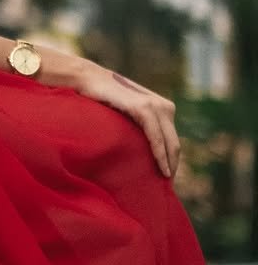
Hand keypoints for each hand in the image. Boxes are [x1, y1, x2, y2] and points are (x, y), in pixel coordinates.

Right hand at [70, 62, 180, 178]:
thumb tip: (144, 147)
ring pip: (169, 142)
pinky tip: (162, 168)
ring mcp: (154, 105)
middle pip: (174, 143)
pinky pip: (156, 137)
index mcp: (163, 106)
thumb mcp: (129, 111)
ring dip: (169, 163)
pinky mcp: (143, 108)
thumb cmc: (105, 98)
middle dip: (173, 164)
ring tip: (165, 180)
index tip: (167, 176)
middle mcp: (164, 106)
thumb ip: (142, 123)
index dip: (172, 158)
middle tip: (168, 185)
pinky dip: (160, 154)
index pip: (172, 138)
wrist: (89, 79)